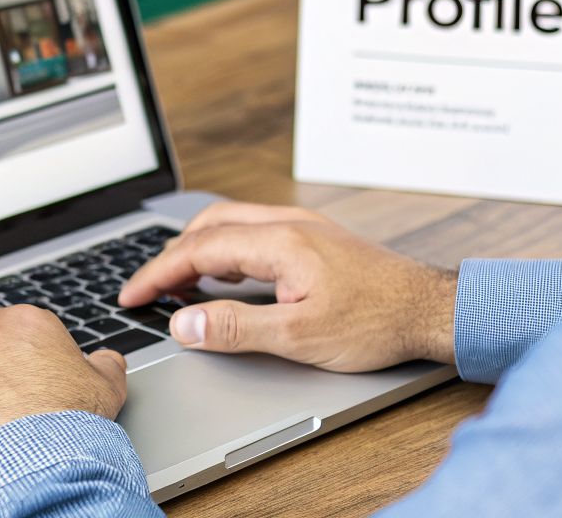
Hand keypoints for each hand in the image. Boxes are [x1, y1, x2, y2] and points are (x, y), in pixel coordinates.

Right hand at [118, 201, 456, 371]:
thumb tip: (186, 324)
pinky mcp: (315, 241)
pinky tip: (224, 276)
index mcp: (279, 241)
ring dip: (197, 251)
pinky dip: (224, 252)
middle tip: (146, 289)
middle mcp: (288, 225)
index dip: (158, 273)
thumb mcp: (299, 336)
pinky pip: (254, 234)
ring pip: (232, 226)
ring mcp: (303, 229)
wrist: (430, 310)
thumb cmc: (377, 320)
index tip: (132, 295)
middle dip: (171, 256)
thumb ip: (237, 328)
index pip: (199, 249)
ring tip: (175, 284)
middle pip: (210, 227)